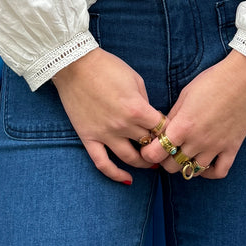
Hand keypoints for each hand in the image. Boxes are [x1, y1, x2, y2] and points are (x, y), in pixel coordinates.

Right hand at [52, 47, 163, 184]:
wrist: (74, 65)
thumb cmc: (107, 67)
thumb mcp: (135, 79)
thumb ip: (145, 101)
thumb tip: (150, 117)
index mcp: (137, 109)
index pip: (162, 128)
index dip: (169, 130)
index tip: (172, 131)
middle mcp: (123, 125)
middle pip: (149, 144)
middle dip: (160, 147)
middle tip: (165, 149)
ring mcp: (105, 134)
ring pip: (131, 158)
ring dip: (144, 163)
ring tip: (151, 163)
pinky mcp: (89, 137)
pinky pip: (102, 163)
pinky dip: (115, 174)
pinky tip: (127, 179)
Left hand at [142, 51, 245, 179]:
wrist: (245, 78)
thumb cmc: (213, 80)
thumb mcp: (186, 94)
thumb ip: (173, 115)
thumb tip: (164, 129)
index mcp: (183, 126)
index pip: (156, 153)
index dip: (149, 153)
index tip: (150, 148)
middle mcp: (197, 141)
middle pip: (172, 165)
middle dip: (165, 160)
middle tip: (166, 151)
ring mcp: (216, 147)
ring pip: (193, 171)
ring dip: (185, 165)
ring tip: (185, 155)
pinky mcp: (232, 148)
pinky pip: (219, 172)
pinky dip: (209, 173)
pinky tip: (204, 163)